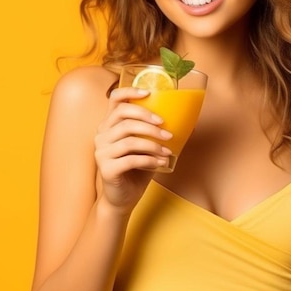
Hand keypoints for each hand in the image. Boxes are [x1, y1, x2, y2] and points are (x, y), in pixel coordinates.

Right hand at [94, 87, 171, 212]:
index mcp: (110, 125)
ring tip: (167, 150)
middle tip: (166, 129)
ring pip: (129, 140)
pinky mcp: (106, 169)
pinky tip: (160, 162)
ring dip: (153, 143)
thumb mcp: (147, 147)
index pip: (114, 100)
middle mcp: (102, 135)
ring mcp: (101, 152)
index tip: (149, 92)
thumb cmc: (137, 169)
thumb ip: (157, 133)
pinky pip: (131, 160)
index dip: (130, 92)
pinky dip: (149, 160)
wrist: (123, 198)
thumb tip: (189, 122)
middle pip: (123, 117)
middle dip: (148, 120)